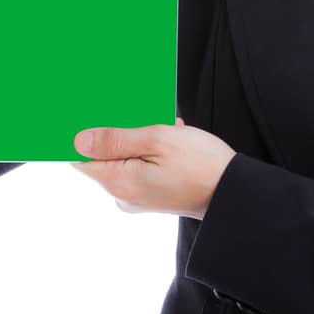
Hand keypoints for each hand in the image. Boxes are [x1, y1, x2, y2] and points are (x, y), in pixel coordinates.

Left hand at [69, 116, 236, 220]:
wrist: (234, 192)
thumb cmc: (201, 164)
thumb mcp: (158, 139)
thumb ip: (116, 140)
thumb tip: (79, 141)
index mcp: (120, 182)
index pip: (82, 158)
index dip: (85, 135)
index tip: (96, 115)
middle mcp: (123, 195)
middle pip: (104, 157)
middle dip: (120, 133)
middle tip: (144, 117)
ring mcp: (138, 197)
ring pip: (124, 159)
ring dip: (140, 139)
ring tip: (165, 128)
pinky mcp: (151, 196)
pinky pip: (139, 167)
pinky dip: (150, 151)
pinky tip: (172, 139)